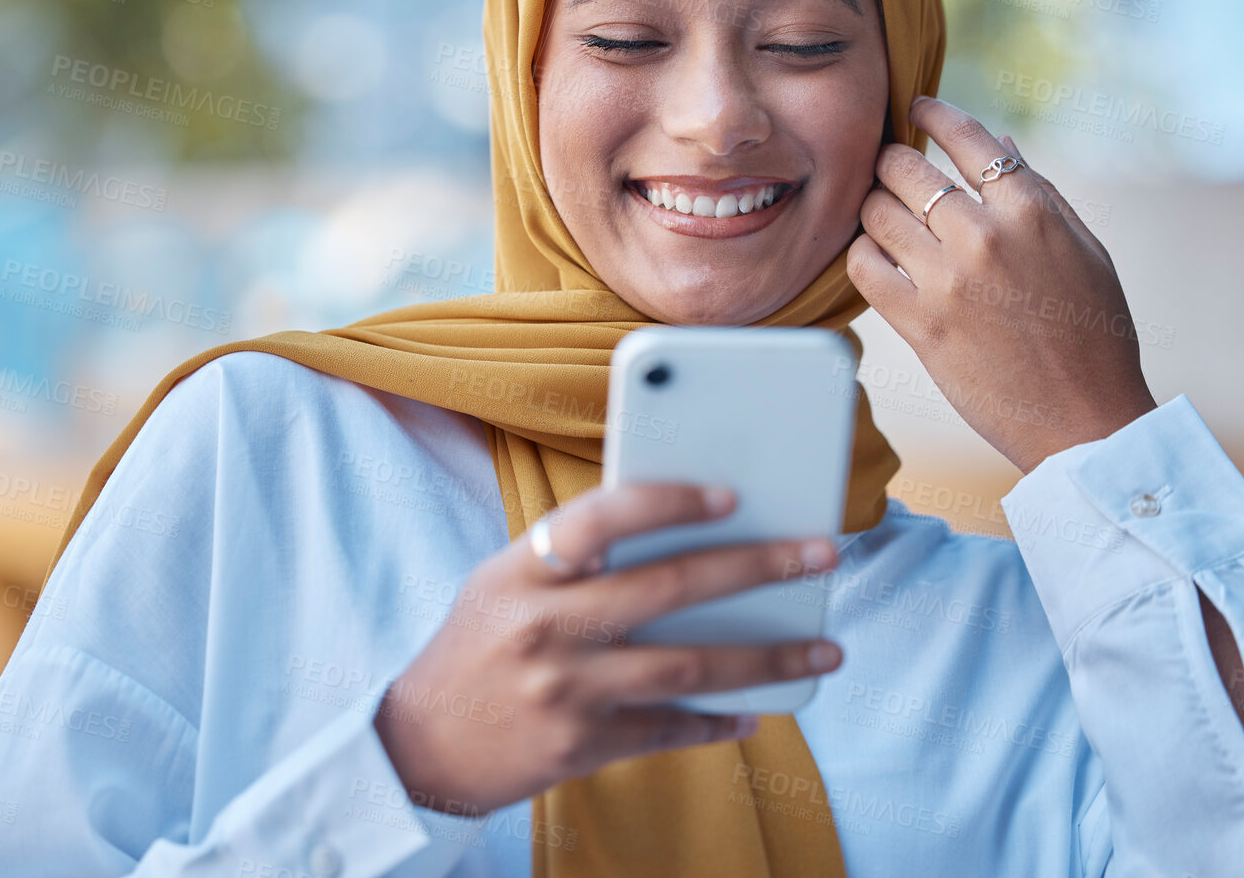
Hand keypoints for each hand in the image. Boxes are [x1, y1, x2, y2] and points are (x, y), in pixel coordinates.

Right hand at [373, 481, 842, 816]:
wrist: (419, 747)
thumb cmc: (475, 650)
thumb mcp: (502, 585)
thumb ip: (572, 559)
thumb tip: (680, 535)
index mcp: (523, 572)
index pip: (603, 515)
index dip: (670, 500)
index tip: (732, 496)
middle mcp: (545, 626)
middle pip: (668, 588)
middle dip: (756, 567)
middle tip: (819, 553)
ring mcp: (565, 690)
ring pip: (686, 667)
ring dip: (766, 658)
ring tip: (824, 649)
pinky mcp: (580, 747)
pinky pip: (669, 730)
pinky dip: (718, 721)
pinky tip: (756, 712)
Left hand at [847, 96, 1156, 472]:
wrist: (1085, 419)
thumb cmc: (1093, 334)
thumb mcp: (1085, 251)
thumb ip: (1039, 192)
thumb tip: (1000, 138)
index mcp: (1032, 210)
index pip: (967, 138)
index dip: (932, 114)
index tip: (915, 107)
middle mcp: (986, 235)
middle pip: (906, 169)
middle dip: (891, 163)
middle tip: (889, 170)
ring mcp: (948, 279)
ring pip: (876, 212)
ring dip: (872, 208)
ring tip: (882, 218)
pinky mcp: (919, 323)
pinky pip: (863, 266)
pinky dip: (861, 255)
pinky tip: (875, 259)